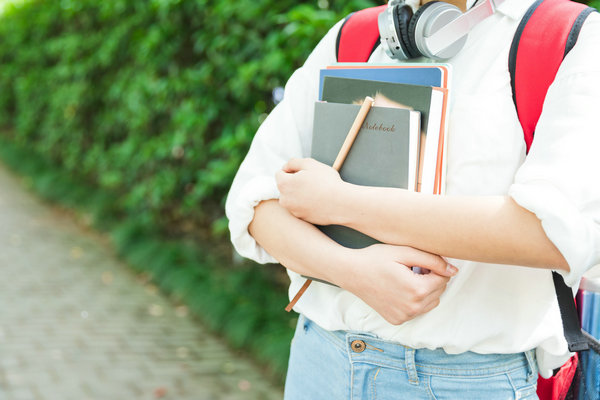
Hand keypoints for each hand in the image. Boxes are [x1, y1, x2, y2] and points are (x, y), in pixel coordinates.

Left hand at [276, 158, 345, 224]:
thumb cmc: (326, 182)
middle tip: (311, 181)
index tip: (305, 172)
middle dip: (294, 183)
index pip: (280, 173)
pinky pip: (300, 207)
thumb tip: (285, 167)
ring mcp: (293, 210)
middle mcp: (284, 199)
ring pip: (292, 198)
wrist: (341, 204)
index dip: (292, 170)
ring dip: (299, 194)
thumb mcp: (310, 163)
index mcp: (284, 184)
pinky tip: (318, 201)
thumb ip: (293, 162)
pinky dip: (306, 204)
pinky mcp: (302, 218)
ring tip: (316, 192)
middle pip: (285, 187)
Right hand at [339, 244, 456, 325]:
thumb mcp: (405, 252)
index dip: (433, 267)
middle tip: (409, 268)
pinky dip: (413, 301)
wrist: (351, 272)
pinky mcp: (397, 320)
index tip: (416, 261)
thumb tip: (454, 271)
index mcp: (418, 290)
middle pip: (439, 291)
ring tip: (405, 278)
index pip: (444, 278)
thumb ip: (433, 260)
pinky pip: (417, 310)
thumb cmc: (376, 258)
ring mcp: (405, 316)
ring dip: (424, 291)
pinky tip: (398, 289)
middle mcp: (413, 308)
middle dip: (431, 279)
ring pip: (430, 302)